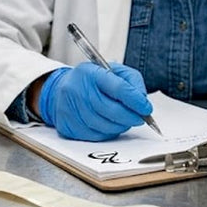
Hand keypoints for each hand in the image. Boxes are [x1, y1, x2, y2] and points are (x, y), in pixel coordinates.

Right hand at [37, 62, 152, 140]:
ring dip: (121, 126)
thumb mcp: (113, 70)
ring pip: (105, 126)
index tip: (146, 108)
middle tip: (141, 118)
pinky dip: (108, 133)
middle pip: (112, 110)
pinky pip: (95, 136)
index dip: (136, 100)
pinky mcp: (67, 126)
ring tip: (126, 120)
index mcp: (91, 73)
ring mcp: (70, 110)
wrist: (60, 90)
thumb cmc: (91, 80)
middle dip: (131, 116)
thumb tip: (142, 100)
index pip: (118, 88)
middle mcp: (78, 90)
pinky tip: (111, 125)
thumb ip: (132, 81)